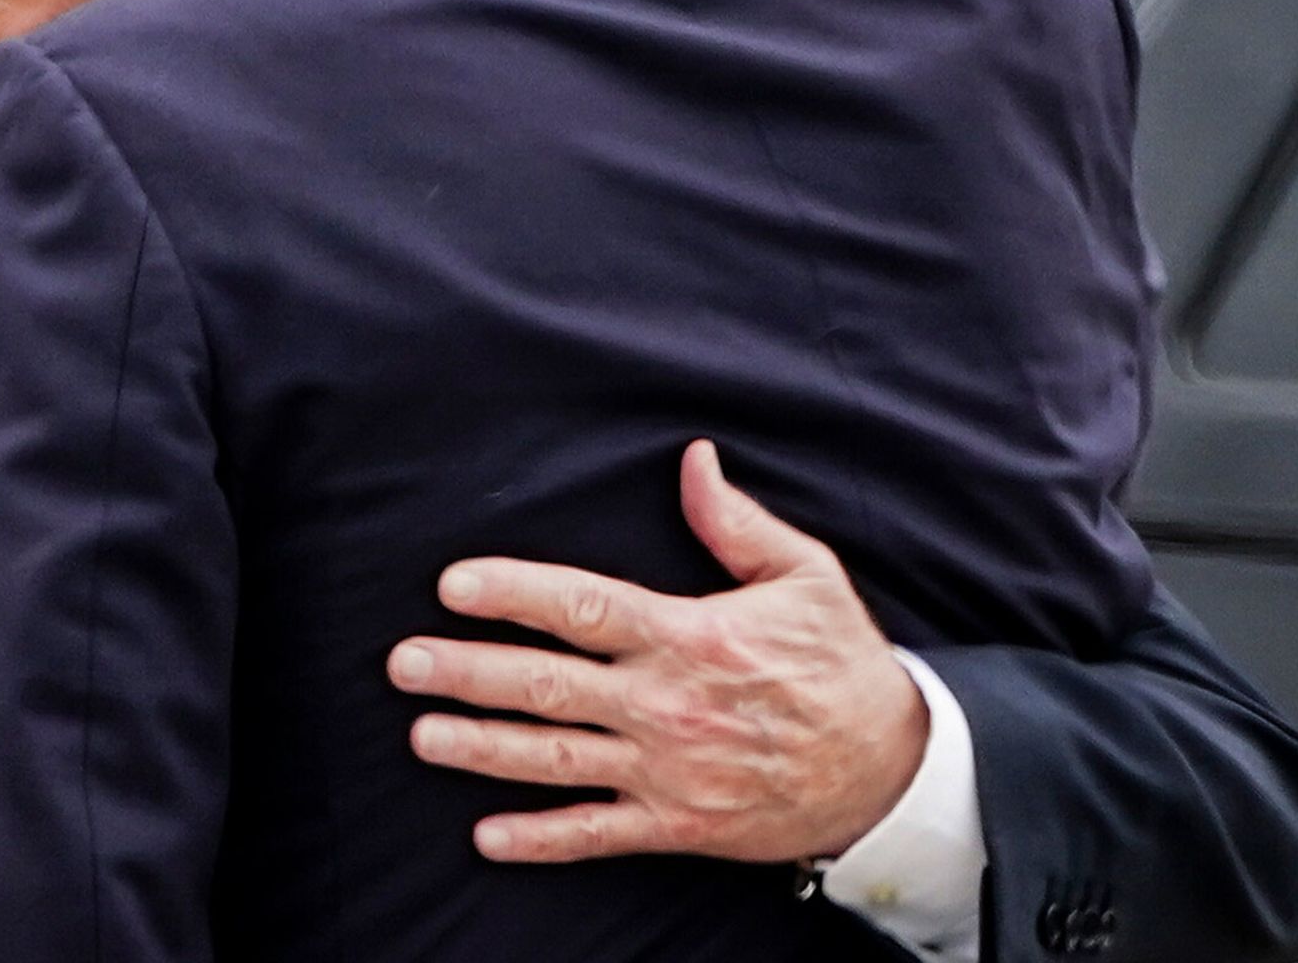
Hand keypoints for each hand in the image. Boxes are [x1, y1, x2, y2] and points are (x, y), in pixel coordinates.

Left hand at [386, 439, 926, 865]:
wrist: (894, 769)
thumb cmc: (844, 663)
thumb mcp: (804, 576)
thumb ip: (735, 522)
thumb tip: (693, 459)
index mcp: (689, 635)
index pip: (582, 607)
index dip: (512, 594)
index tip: (453, 585)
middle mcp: (667, 704)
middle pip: (547, 684)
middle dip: (467, 671)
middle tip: (403, 662)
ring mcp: (669, 771)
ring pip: (556, 759)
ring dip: (482, 748)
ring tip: (421, 734)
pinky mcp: (681, 825)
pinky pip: (598, 835)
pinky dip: (541, 839)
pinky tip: (487, 836)